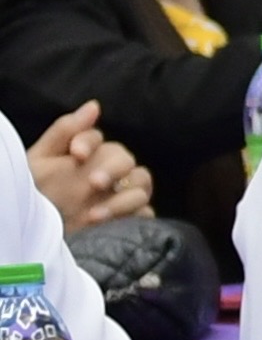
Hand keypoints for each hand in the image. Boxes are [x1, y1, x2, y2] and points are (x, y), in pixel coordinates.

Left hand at [25, 106, 142, 233]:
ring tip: (95, 214)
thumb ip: (65, 131)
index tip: (76, 154)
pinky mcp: (130, 219)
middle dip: (111, 169)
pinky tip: (112, 223)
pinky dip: (134, 217)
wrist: (38, 234)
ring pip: (142, 185)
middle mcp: (108, 172)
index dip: (88, 142)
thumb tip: (94, 105)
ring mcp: (120, 196)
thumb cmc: (38, 195)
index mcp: (86, 154)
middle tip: (93, 183)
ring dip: (122, 198)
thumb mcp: (40, 160)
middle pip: (125, 159)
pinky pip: (146, 213)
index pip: (97, 138)